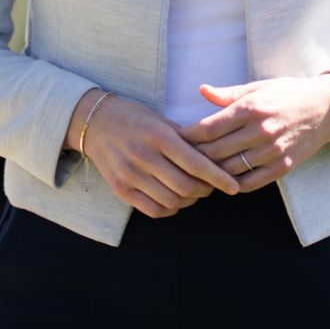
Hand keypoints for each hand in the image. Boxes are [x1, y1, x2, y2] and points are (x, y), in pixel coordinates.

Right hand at [67, 90, 239, 218]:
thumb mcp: (161, 119)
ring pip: (172, 201)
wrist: (95, 123)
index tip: (234, 186)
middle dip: (206, 190)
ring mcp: (130, 175)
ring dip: (190, 200)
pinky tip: (176, 199)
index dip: (218, 177)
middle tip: (212, 186)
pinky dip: (171, 208)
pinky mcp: (121, 190)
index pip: (195, 163)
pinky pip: (154, 210)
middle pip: (186, 186)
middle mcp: (144, 157)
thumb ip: (186, 138)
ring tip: (195, 191)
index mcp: (159, 136)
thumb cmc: (135, 118)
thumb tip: (215, 156)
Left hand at [181, 74, 329, 192]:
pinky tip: (222, 181)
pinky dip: (233, 185)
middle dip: (193, 157)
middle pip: (215, 151)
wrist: (327, 108)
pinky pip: (251, 183)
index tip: (174, 139)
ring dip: (210, 173)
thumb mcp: (260, 87)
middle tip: (177, 160)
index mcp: (251, 107)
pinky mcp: (283, 166)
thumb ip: (229, 94)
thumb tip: (202, 90)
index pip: (209, 128)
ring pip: (230, 170)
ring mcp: (273, 151)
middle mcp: (261, 130)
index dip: (187, 136)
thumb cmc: (289, 94)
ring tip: (196, 173)